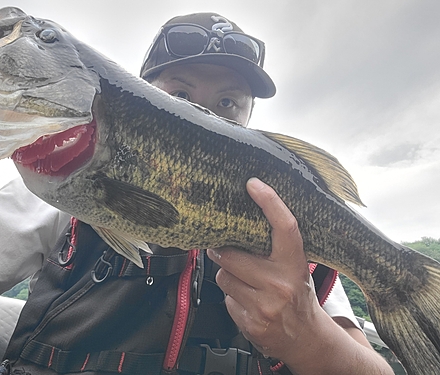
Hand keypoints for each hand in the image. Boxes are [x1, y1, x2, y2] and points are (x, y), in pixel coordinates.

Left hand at [207, 177, 320, 360]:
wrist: (306, 340)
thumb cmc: (297, 296)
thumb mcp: (294, 268)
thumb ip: (274, 249)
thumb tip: (241, 222)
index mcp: (294, 264)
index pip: (284, 227)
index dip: (270, 202)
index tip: (254, 184)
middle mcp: (280, 284)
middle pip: (231, 255)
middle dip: (223, 251)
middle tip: (225, 249)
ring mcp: (264, 305)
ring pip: (223, 277)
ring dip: (227, 277)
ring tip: (245, 282)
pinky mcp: (250, 322)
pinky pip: (225, 299)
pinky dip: (231, 297)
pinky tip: (247, 302)